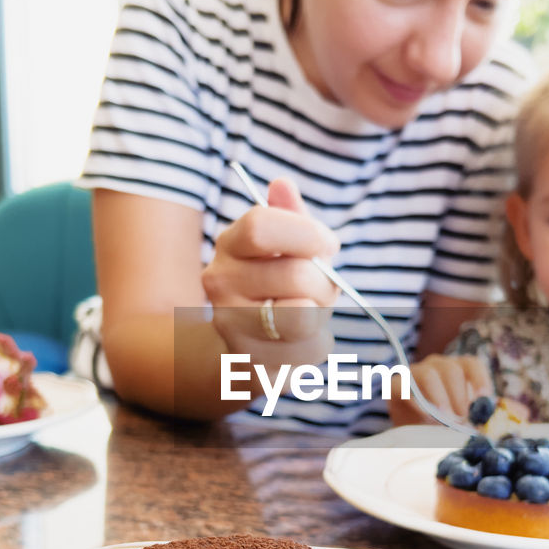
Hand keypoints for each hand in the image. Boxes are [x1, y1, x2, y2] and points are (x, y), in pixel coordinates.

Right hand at [203, 178, 339, 362]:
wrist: (247, 344)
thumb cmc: (277, 285)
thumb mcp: (285, 246)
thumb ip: (289, 215)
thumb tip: (282, 185)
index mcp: (229, 245)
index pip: (260, 226)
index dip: (307, 233)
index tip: (329, 245)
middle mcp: (219, 284)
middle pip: (296, 274)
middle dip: (325, 282)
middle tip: (321, 289)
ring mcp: (230, 326)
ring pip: (303, 316)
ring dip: (322, 315)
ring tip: (310, 314)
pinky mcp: (250, 364)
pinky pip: (308, 351)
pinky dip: (318, 345)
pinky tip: (301, 341)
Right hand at [389, 354, 492, 426]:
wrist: (416, 436)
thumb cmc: (450, 423)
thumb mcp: (475, 419)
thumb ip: (497, 414)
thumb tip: (523, 412)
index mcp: (460, 369)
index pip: (472, 364)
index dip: (480, 379)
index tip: (484, 399)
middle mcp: (438, 365)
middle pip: (451, 369)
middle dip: (459, 396)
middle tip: (463, 419)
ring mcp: (415, 373)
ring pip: (428, 375)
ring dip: (439, 398)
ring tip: (445, 419)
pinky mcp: (396, 386)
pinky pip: (403, 386)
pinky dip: (414, 401)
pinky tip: (424, 418)